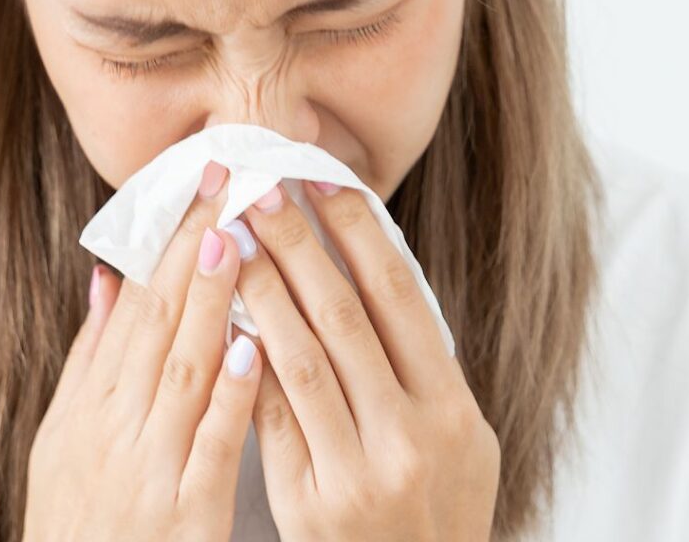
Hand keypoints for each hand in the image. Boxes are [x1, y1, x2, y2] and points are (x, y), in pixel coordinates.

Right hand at [23, 162, 260, 541]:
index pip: (137, 303)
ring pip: (183, 369)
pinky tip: (254, 346)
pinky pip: (211, 447)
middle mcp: (116, 427)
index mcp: (93, 404)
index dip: (167, 239)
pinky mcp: (185, 518)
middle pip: (158, 320)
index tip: (199, 184)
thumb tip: (109, 276)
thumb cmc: (79, 520)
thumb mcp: (61, 440)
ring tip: (234, 238)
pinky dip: (229, 395)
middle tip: (223, 181)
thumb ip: (91, 359)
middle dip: (191, 246)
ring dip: (209, 301)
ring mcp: (149, 470)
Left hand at [231, 180, 499, 541]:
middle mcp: (411, 436)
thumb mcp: (462, 441)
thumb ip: (425, 369)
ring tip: (233, 238)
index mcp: (454, 409)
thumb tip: (378, 280)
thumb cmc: (439, 513)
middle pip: (344, 313)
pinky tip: (226, 314)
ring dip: (261, 288)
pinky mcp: (312, 505)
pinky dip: (249, 358)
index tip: (323, 180)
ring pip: (299, 357)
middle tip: (262, 188)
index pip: (398, 295)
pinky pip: (271, 416)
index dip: (357, 230)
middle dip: (298, 243)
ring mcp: (360, 473)